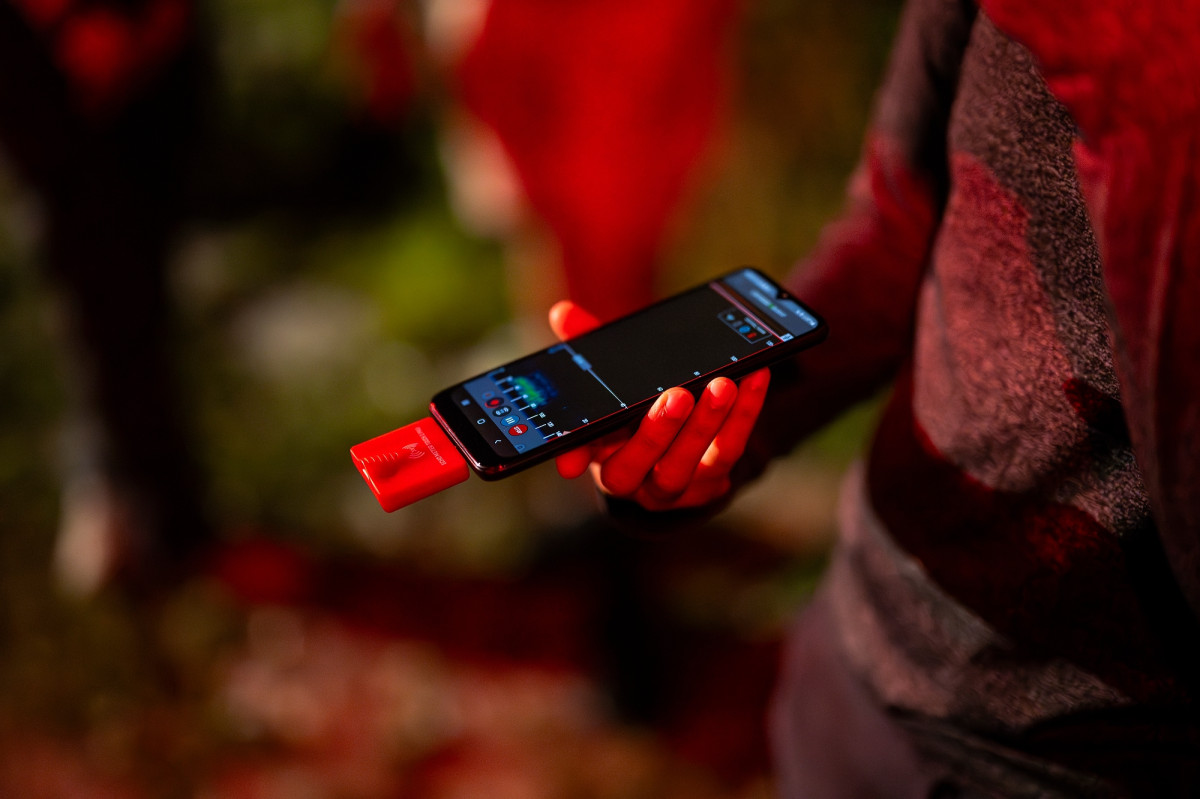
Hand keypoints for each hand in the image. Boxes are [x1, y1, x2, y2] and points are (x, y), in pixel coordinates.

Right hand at [548, 300, 770, 510]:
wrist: (686, 448)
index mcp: (599, 453)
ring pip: (687, 463)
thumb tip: (562, 313)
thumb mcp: (613, 379)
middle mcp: (634, 478)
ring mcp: (674, 485)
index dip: (576, 455)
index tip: (574, 458)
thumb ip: (586, 347)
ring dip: (705, 424)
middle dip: (657, 431)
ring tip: (723, 384)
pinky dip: (744, 415)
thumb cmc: (638, 409)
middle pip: (637, 465)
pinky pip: (729, 450)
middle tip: (677, 395)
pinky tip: (754, 378)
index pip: (581, 456)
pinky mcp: (713, 481)